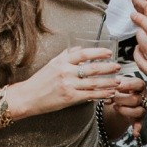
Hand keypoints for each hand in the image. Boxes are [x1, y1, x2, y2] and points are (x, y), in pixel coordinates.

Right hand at [7, 47, 126, 118]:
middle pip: (92, 68)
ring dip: (108, 82)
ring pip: (93, 82)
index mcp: (61, 61)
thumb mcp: (52, 63)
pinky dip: (101, 94)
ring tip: (118, 81)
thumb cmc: (40, 80)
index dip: (98, 52)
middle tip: (118, 66)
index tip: (109, 53)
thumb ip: (66, 55)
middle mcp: (65, 71)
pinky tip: (109, 93)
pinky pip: (90, 95)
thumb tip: (80, 48)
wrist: (28, 97)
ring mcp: (68, 85)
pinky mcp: (70, 97)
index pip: (83, 53)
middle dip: (108, 67)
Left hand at [107, 74, 146, 124]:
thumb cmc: (120, 88)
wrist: (122, 97)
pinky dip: (137, 128)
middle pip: (136, 99)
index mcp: (139, 85)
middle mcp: (143, 96)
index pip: (139, 84)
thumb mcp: (117, 84)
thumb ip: (113, 87)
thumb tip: (107, 96)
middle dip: (121, 99)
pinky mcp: (140, 117)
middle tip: (113, 98)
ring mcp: (142, 107)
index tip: (118, 87)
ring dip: (125, 111)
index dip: (129, 85)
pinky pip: (140, 123)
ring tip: (115, 107)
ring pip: (138, 111)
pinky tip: (135, 133)